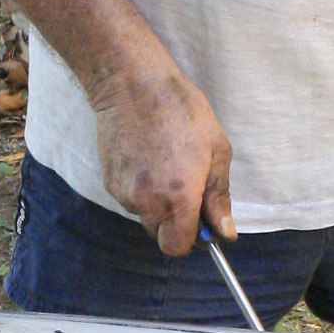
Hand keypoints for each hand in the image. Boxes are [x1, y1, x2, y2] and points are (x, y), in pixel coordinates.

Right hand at [88, 53, 234, 255]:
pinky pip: (130, 198)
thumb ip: (219, 198)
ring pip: (145, 215)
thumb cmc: (181, 111)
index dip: (191, 240)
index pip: (177, 247)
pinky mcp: (109, 181)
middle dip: (175, 221)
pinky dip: (141, 188)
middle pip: (160, 235)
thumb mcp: (216, 151)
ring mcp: (123, 193)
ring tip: (165, 163)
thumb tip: (224, 233)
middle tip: (186, 187)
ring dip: (157, 202)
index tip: (200, 222)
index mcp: (179, 198)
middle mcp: (147, 202)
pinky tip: (147, 158)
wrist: (133, 84)